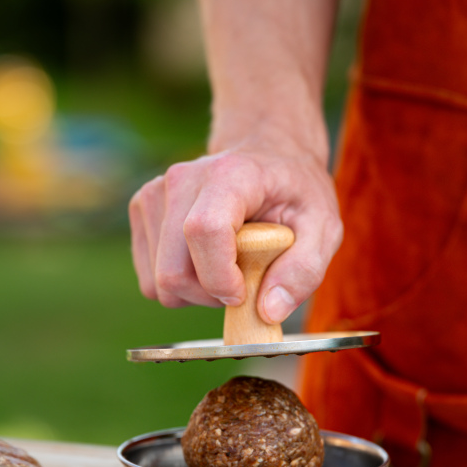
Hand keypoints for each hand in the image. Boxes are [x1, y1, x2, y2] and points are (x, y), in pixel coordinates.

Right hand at [129, 143, 341, 324]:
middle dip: (208, 296)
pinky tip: (205, 262)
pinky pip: (149, 278)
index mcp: (230, 176)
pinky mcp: (142, 210)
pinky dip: (179, 284)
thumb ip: (304, 271)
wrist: (266, 155)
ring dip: (195, 292)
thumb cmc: (294, 192)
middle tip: (242, 284)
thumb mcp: (324, 226)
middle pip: (172, 270)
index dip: (220, 277)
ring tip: (227, 267)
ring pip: (157, 282)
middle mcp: (182, 179)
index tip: (243, 293)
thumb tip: (268, 312)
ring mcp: (155, 194)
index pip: (203, 232)